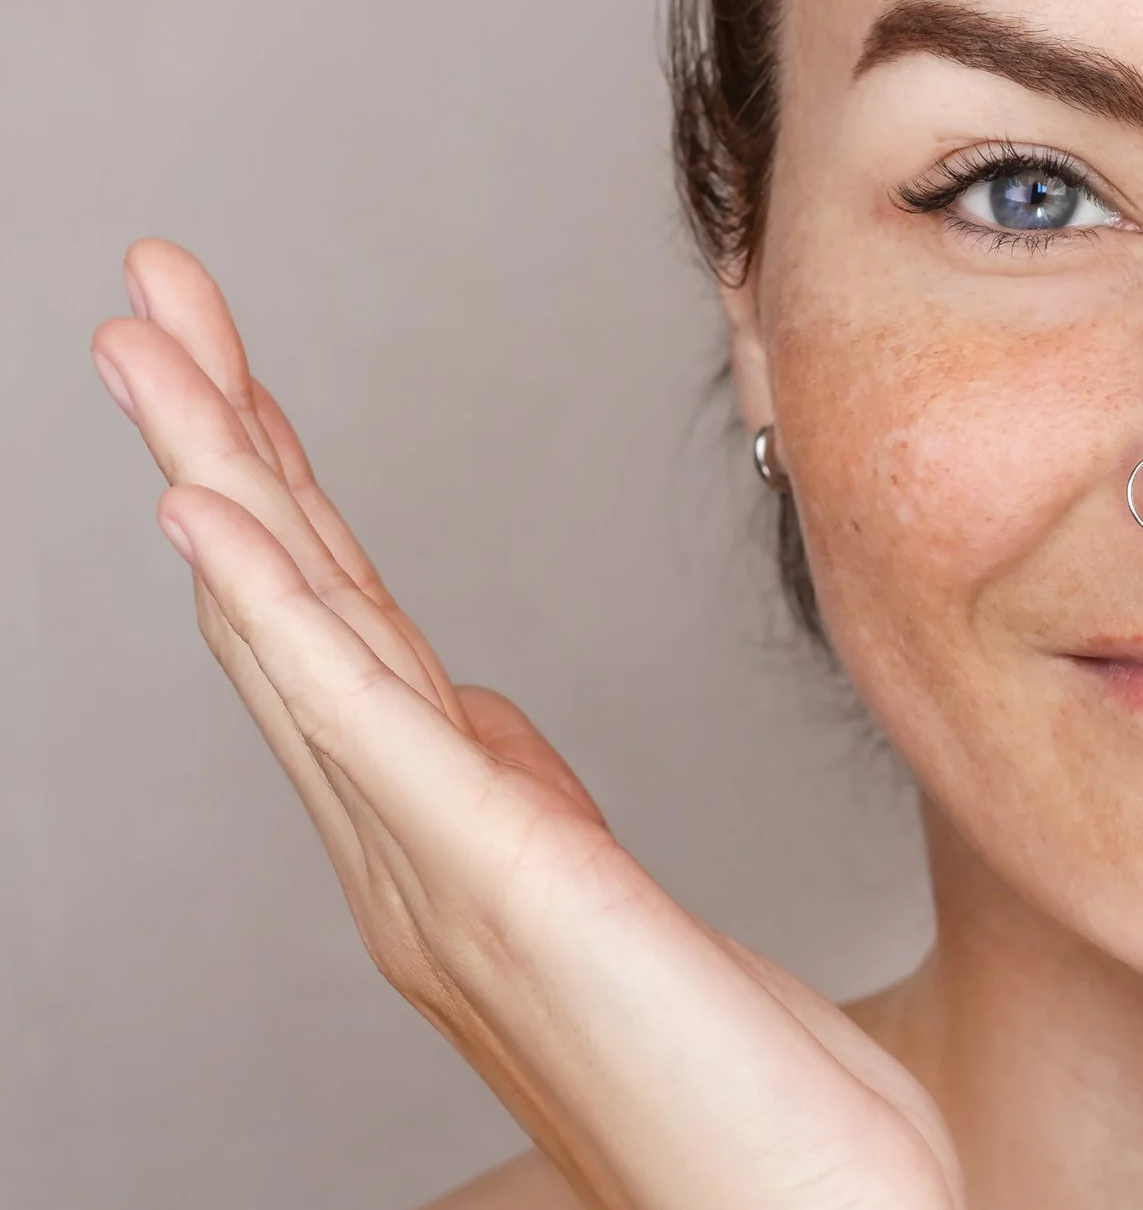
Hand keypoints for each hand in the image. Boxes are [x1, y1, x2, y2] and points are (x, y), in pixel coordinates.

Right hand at [92, 240, 961, 1209]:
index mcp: (450, 839)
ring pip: (304, 641)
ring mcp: (441, 875)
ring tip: (148, 354)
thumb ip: (526, 805)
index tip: (233, 367)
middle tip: (148, 299)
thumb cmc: (735, 1102)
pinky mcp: (503, 890)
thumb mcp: (617, 904)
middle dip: (218, 444)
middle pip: (296, 609)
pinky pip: (368, 732)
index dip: (280, 490)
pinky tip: (211, 525)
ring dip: (218, 484)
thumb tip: (478, 712)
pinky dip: (279, 619)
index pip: (348, 630)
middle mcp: (413, 854)